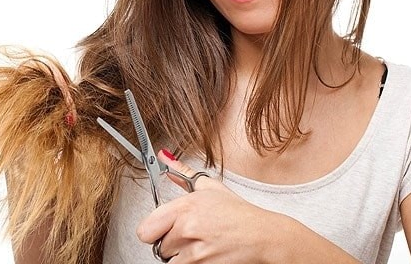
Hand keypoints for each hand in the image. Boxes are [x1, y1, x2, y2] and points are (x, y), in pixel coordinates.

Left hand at [136, 150, 283, 262]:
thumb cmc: (240, 214)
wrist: (264, 236)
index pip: (146, 229)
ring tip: (201, 246)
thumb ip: (183, 174)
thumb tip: (164, 158)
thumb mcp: (211, 188)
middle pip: (159, 247)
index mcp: (186, 206)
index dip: (154, 231)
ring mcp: (195, 251)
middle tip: (190, 237)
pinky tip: (207, 254)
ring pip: (171, 261)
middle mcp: (188, 228)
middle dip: (172, 244)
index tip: (163, 230)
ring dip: (182, 257)